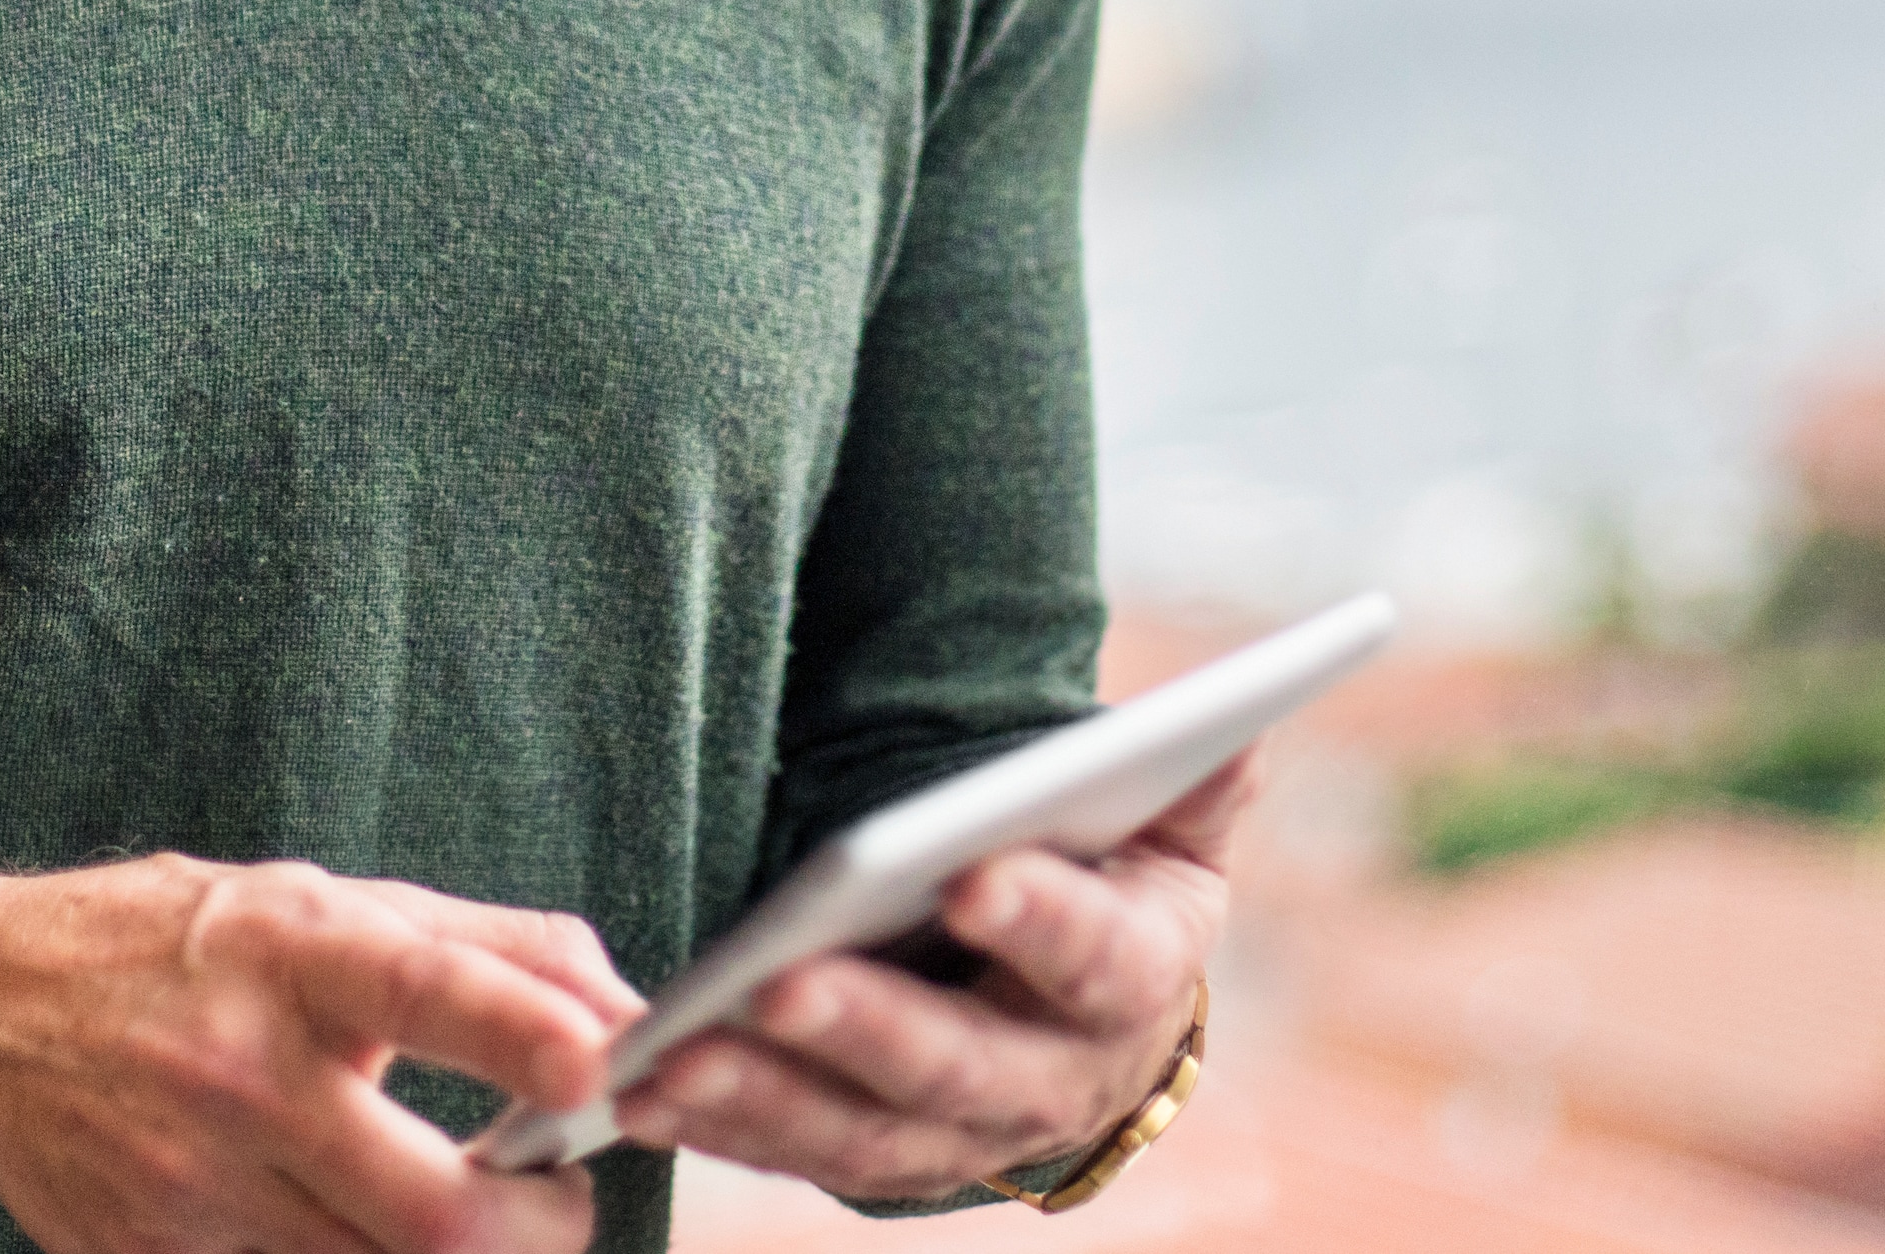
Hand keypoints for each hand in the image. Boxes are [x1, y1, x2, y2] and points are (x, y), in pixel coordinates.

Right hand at [0, 853, 635, 1253]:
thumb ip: (477, 945)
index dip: (517, 1030)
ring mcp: (194, 1187)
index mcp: (286, 952)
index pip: (418, 988)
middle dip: (533, 1227)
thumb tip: (619, 1000)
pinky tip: (366, 1228)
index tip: (597, 1065)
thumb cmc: (178, 947)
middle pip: (424, 1206)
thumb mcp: (317, 900)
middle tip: (561, 1200)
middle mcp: (241, 1076)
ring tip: (481, 1216)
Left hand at [613, 750, 1250, 1203]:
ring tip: (674, 1057)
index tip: (972, 870)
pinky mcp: (879, 1162)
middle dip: (869, 1027)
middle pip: (961, 1065)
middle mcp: (1052, 1082)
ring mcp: (961, 1139)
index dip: (1041, 917)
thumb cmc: (1118, 888)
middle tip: (782, 980)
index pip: (1096, 956)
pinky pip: (793, 1156)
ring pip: (861, 1133)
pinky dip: (719, 1130)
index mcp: (1134, 981)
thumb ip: (1196, 779)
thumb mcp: (1172, 833)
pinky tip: (643, 1091)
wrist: (1090, 1023)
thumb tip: (1241, 723)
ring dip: (765, 1099)